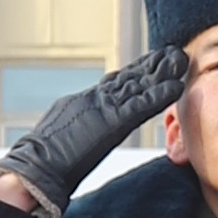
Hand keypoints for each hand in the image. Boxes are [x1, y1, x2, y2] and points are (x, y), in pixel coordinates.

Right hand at [0, 45, 188, 209]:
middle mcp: (97, 99)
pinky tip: (175, 87)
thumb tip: (88, 121)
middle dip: (153, 66)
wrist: (37, 164)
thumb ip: (83, 121)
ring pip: (138, 86)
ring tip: (179, 59)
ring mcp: (104, 107)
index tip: (154, 62)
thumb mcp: (67, 129)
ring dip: (161, 73)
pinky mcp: (111, 121)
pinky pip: (140, 106)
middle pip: (131, 78)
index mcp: (86, 102)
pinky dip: (158, 96)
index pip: (117, 83)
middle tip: (173, 53)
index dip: (137, 72)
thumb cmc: (45, 155)